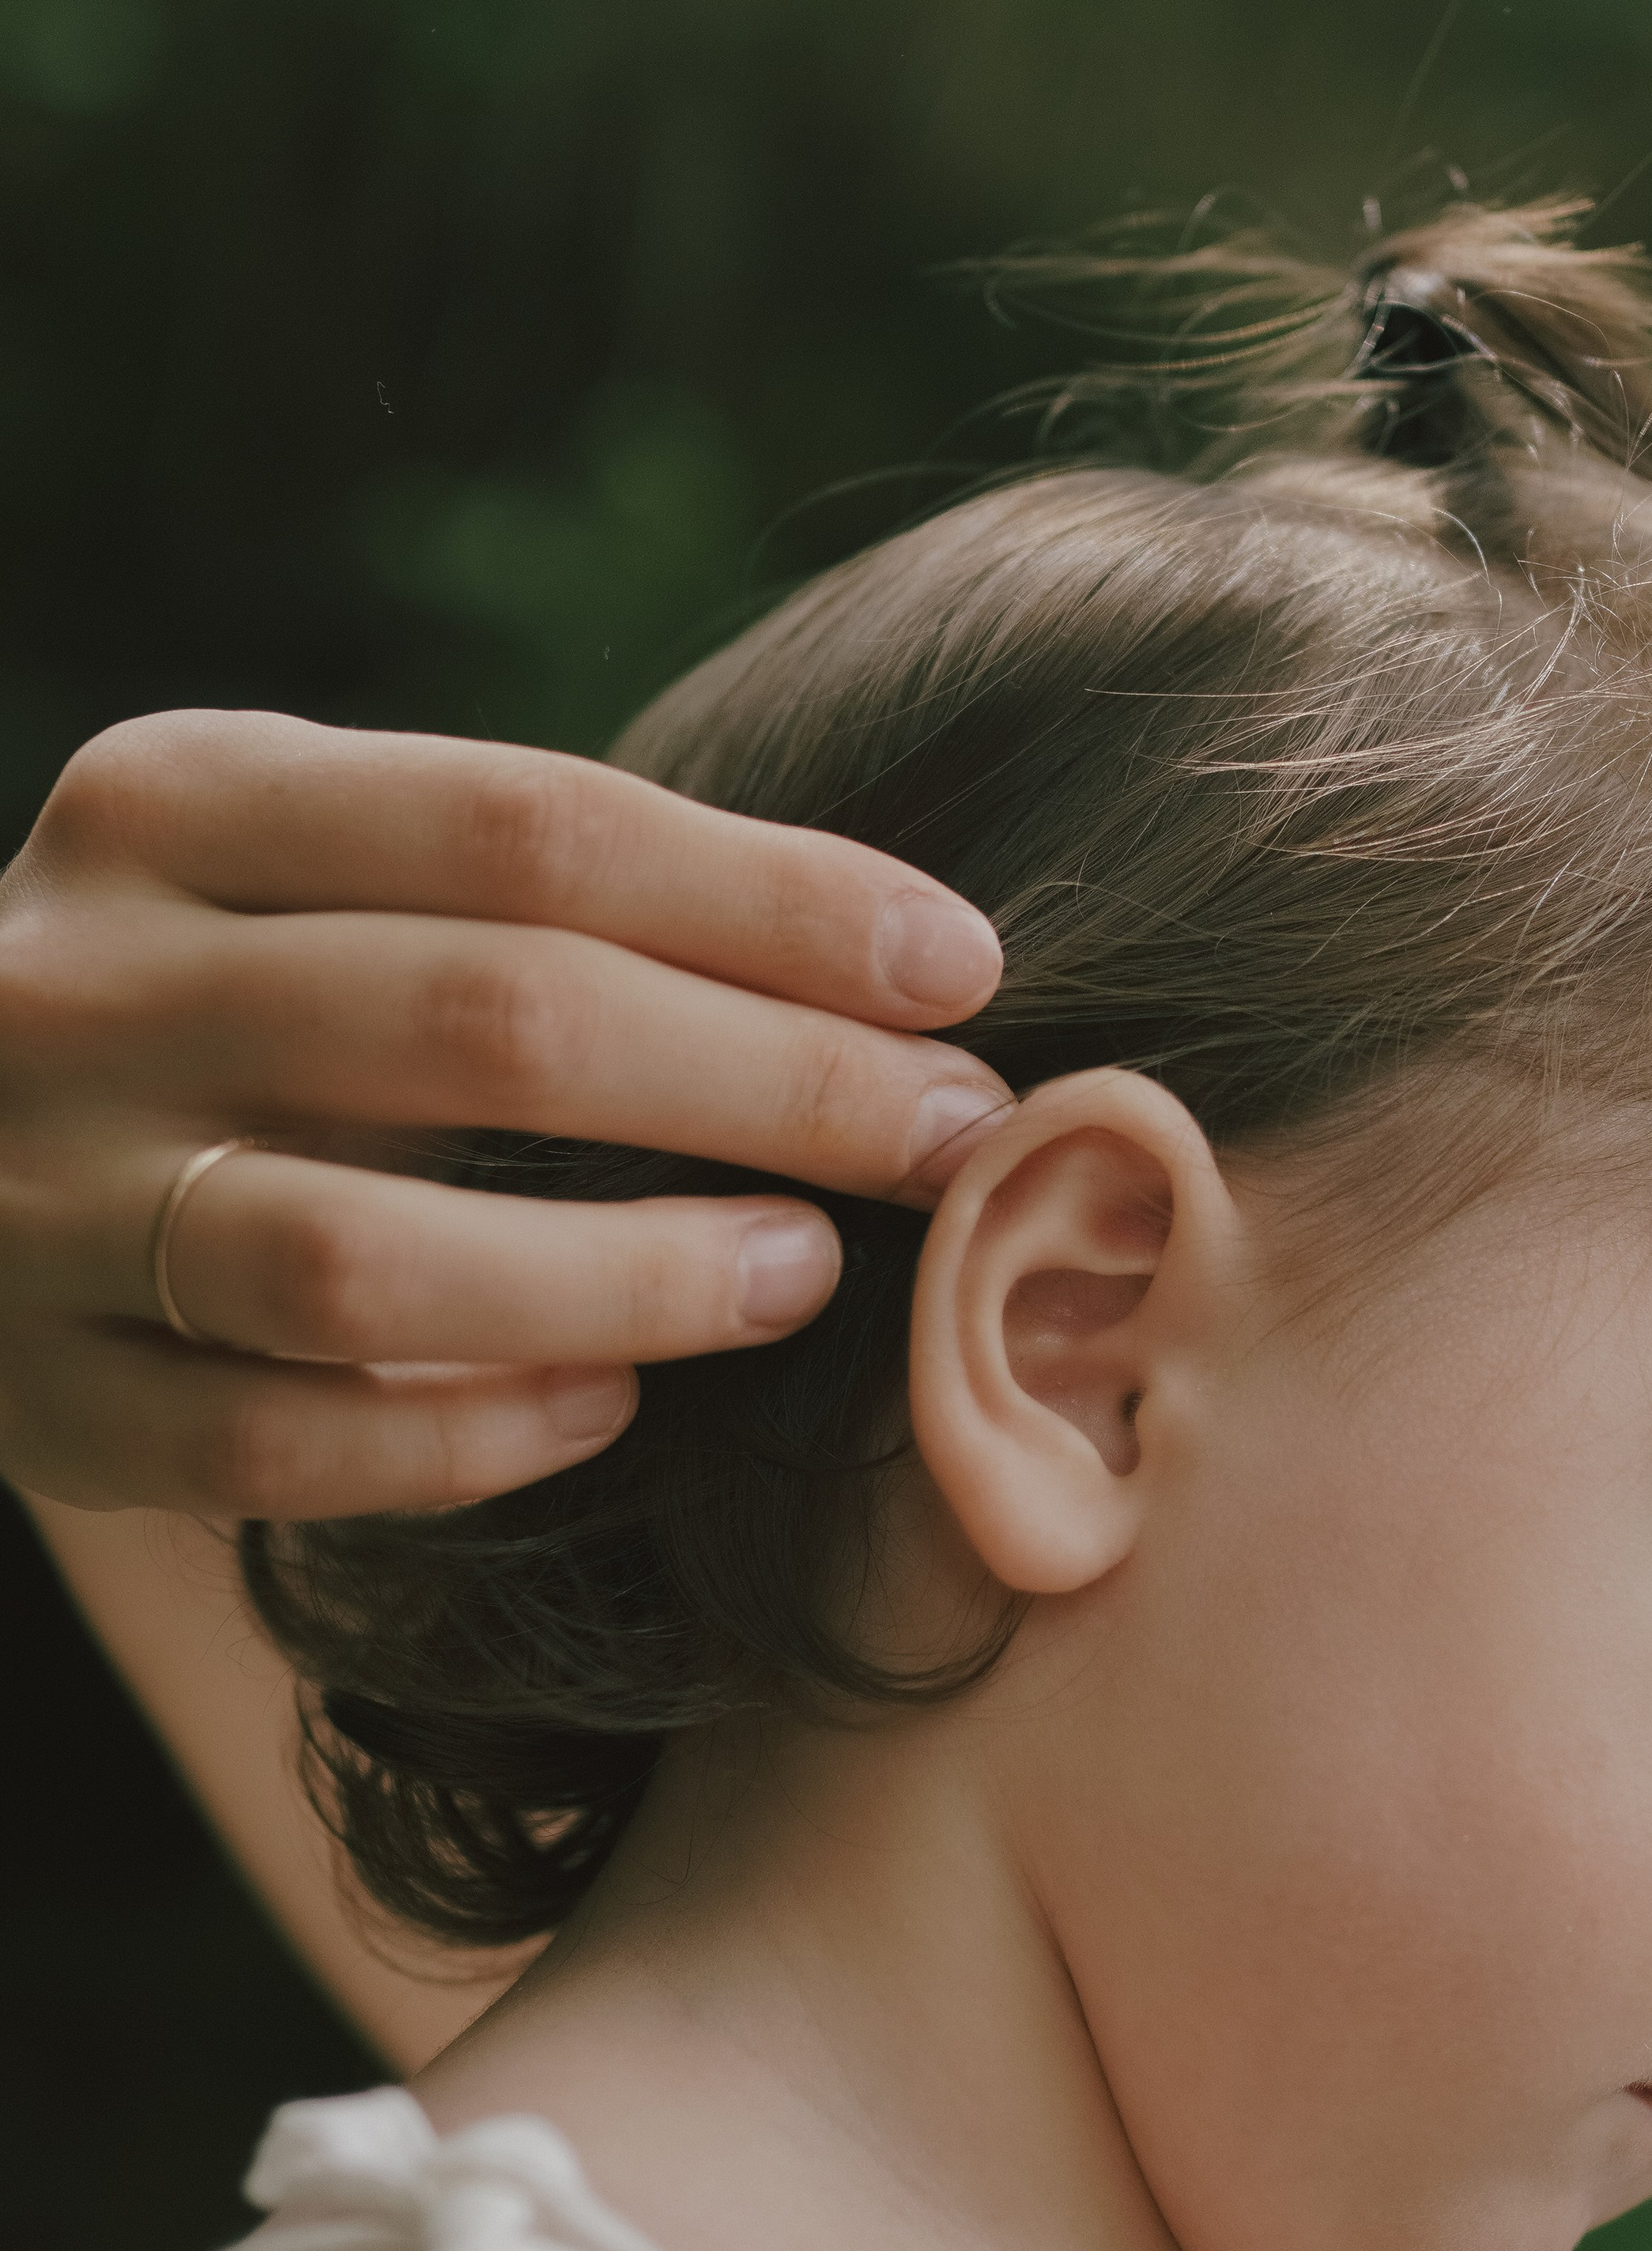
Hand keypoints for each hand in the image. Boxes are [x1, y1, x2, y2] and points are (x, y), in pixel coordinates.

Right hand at [0, 710, 1007, 1517]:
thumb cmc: (213, 1006)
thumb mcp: (306, 878)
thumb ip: (514, 897)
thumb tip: (889, 966)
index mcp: (176, 804)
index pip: (525, 827)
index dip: (772, 900)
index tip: (961, 966)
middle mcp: (86, 986)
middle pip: (483, 1022)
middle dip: (763, 1081)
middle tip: (947, 1133)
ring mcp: (36, 1204)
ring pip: (366, 1261)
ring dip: (630, 1269)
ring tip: (801, 1272)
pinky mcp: (39, 1399)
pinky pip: (277, 1446)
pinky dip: (470, 1435)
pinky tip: (608, 1406)